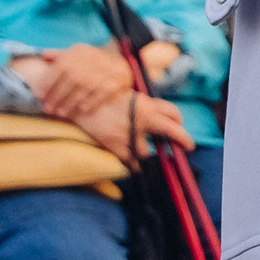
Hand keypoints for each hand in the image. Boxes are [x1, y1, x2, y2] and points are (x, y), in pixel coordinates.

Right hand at [13, 44, 191, 160]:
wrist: (75, 100)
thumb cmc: (99, 95)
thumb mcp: (124, 94)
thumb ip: (140, 105)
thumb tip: (154, 115)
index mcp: (144, 103)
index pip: (173, 114)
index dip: (180, 125)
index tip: (183, 133)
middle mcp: (141, 118)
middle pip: (172, 132)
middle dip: (181, 140)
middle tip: (184, 148)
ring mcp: (129, 134)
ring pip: (147, 152)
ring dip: (143, 152)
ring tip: (136, 150)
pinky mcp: (116, 146)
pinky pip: (131, 163)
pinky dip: (131, 165)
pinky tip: (129, 162)